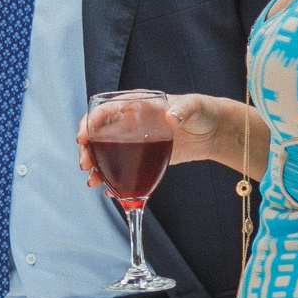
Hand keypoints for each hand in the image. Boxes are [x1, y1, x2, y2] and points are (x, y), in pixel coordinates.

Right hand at [75, 92, 250, 185]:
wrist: (214, 132)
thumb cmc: (203, 112)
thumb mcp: (194, 107)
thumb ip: (182, 110)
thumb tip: (171, 117)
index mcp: (137, 104)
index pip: (105, 110)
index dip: (90, 123)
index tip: (83, 138)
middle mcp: (130, 122)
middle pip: (99, 134)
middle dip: (88, 150)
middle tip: (85, 165)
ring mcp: (134, 141)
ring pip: (107, 154)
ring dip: (97, 168)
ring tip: (93, 183)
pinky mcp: (142, 158)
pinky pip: (122, 168)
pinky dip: (114, 181)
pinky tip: (111, 192)